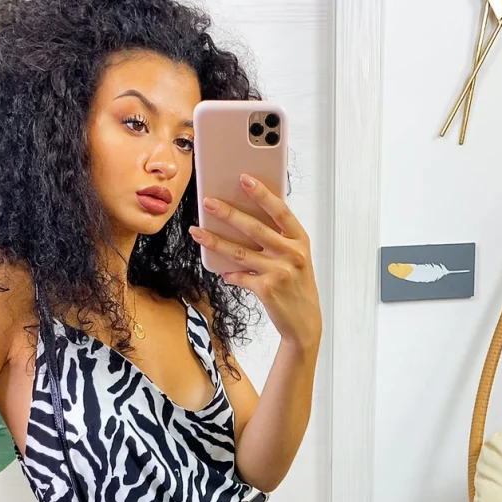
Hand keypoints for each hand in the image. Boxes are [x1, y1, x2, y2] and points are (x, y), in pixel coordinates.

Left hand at [189, 174, 321, 348]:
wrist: (304, 322)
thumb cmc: (298, 286)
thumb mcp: (297, 258)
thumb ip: (279, 240)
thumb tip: (244, 221)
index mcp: (300, 241)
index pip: (279, 211)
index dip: (262, 193)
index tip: (244, 178)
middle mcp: (292, 253)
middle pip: (254, 228)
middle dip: (228, 213)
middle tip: (208, 202)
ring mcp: (279, 271)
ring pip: (240, 252)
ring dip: (215, 241)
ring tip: (197, 231)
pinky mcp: (266, 289)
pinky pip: (240, 276)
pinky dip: (229, 273)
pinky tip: (221, 270)